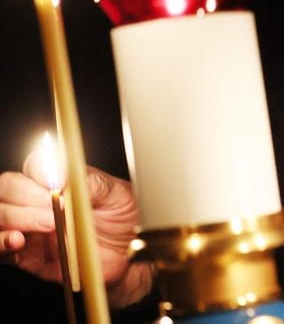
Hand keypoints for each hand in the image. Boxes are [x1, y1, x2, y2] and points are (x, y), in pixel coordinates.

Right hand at [0, 151, 153, 307]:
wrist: (132, 256)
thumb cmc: (125, 219)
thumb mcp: (117, 194)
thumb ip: (91, 183)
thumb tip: (62, 174)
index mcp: (60, 180)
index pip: (35, 165)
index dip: (39, 170)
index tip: (55, 182)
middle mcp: (39, 201)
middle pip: (8, 188)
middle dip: (25, 195)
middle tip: (52, 207)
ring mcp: (30, 227)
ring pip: (0, 215)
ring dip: (13, 217)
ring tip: (47, 224)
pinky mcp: (27, 256)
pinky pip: (1, 248)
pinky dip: (1, 242)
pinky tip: (18, 241)